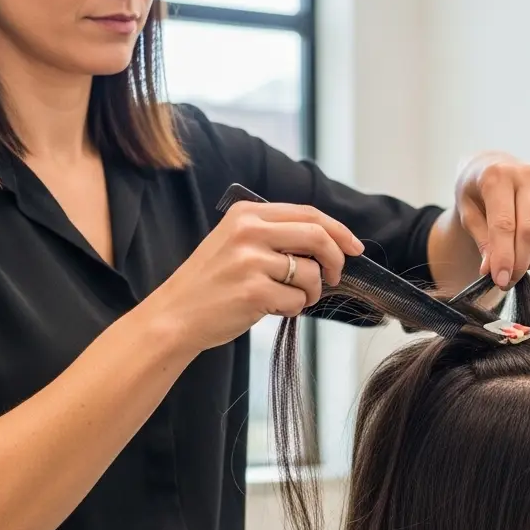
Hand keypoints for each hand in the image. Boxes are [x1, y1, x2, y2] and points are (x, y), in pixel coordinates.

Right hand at [144, 201, 364, 352]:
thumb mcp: (236, 243)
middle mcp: (249, 231)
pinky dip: (292, 308)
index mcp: (246, 213)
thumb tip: (328, 243)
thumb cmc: (210, 284)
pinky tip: (270, 308)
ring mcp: (250, 261)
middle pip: (318, 236)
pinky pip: (297, 300)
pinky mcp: (254, 291)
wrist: (174, 316)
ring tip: (288, 299)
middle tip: (333, 277)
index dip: (338, 231)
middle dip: (335, 260)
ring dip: (310, 293)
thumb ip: (274, 235)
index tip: (355, 247)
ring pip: (310, 274)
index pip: (308, 213)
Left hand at [454, 152, 529, 288]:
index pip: (504, 225)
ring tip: (521, 262)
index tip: (501, 280)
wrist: (492, 167)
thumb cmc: (478, 192)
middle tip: (509, 279)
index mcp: (498, 176)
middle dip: (520, 263)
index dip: (504, 257)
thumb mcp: (468, 213)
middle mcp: (527, 176)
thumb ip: (482, 241)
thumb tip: (492, 269)